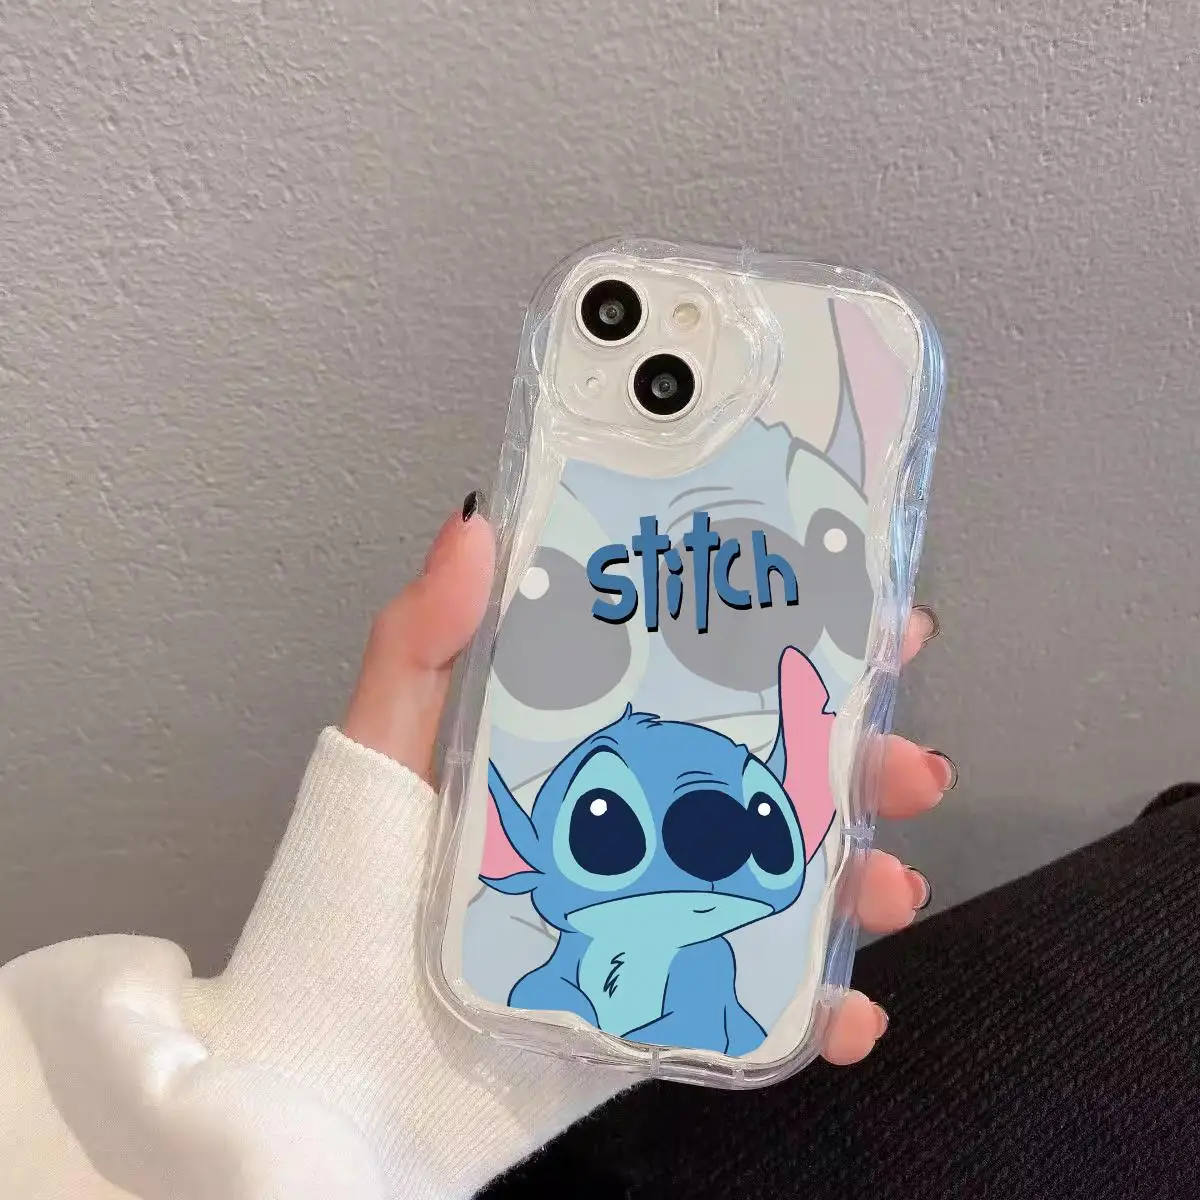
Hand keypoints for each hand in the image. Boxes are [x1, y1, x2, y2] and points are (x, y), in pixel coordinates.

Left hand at [344, 494, 953, 1068]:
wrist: (340, 1069)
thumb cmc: (351, 895)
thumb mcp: (384, 748)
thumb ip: (420, 642)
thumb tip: (476, 527)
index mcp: (586, 739)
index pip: (705, 673)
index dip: (794, 640)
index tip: (871, 614)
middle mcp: (636, 816)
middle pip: (771, 774)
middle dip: (858, 763)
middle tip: (908, 762)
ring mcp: (657, 908)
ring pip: (788, 879)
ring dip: (861, 879)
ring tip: (892, 887)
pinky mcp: (662, 996)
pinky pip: (760, 999)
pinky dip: (819, 1010)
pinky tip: (847, 1012)